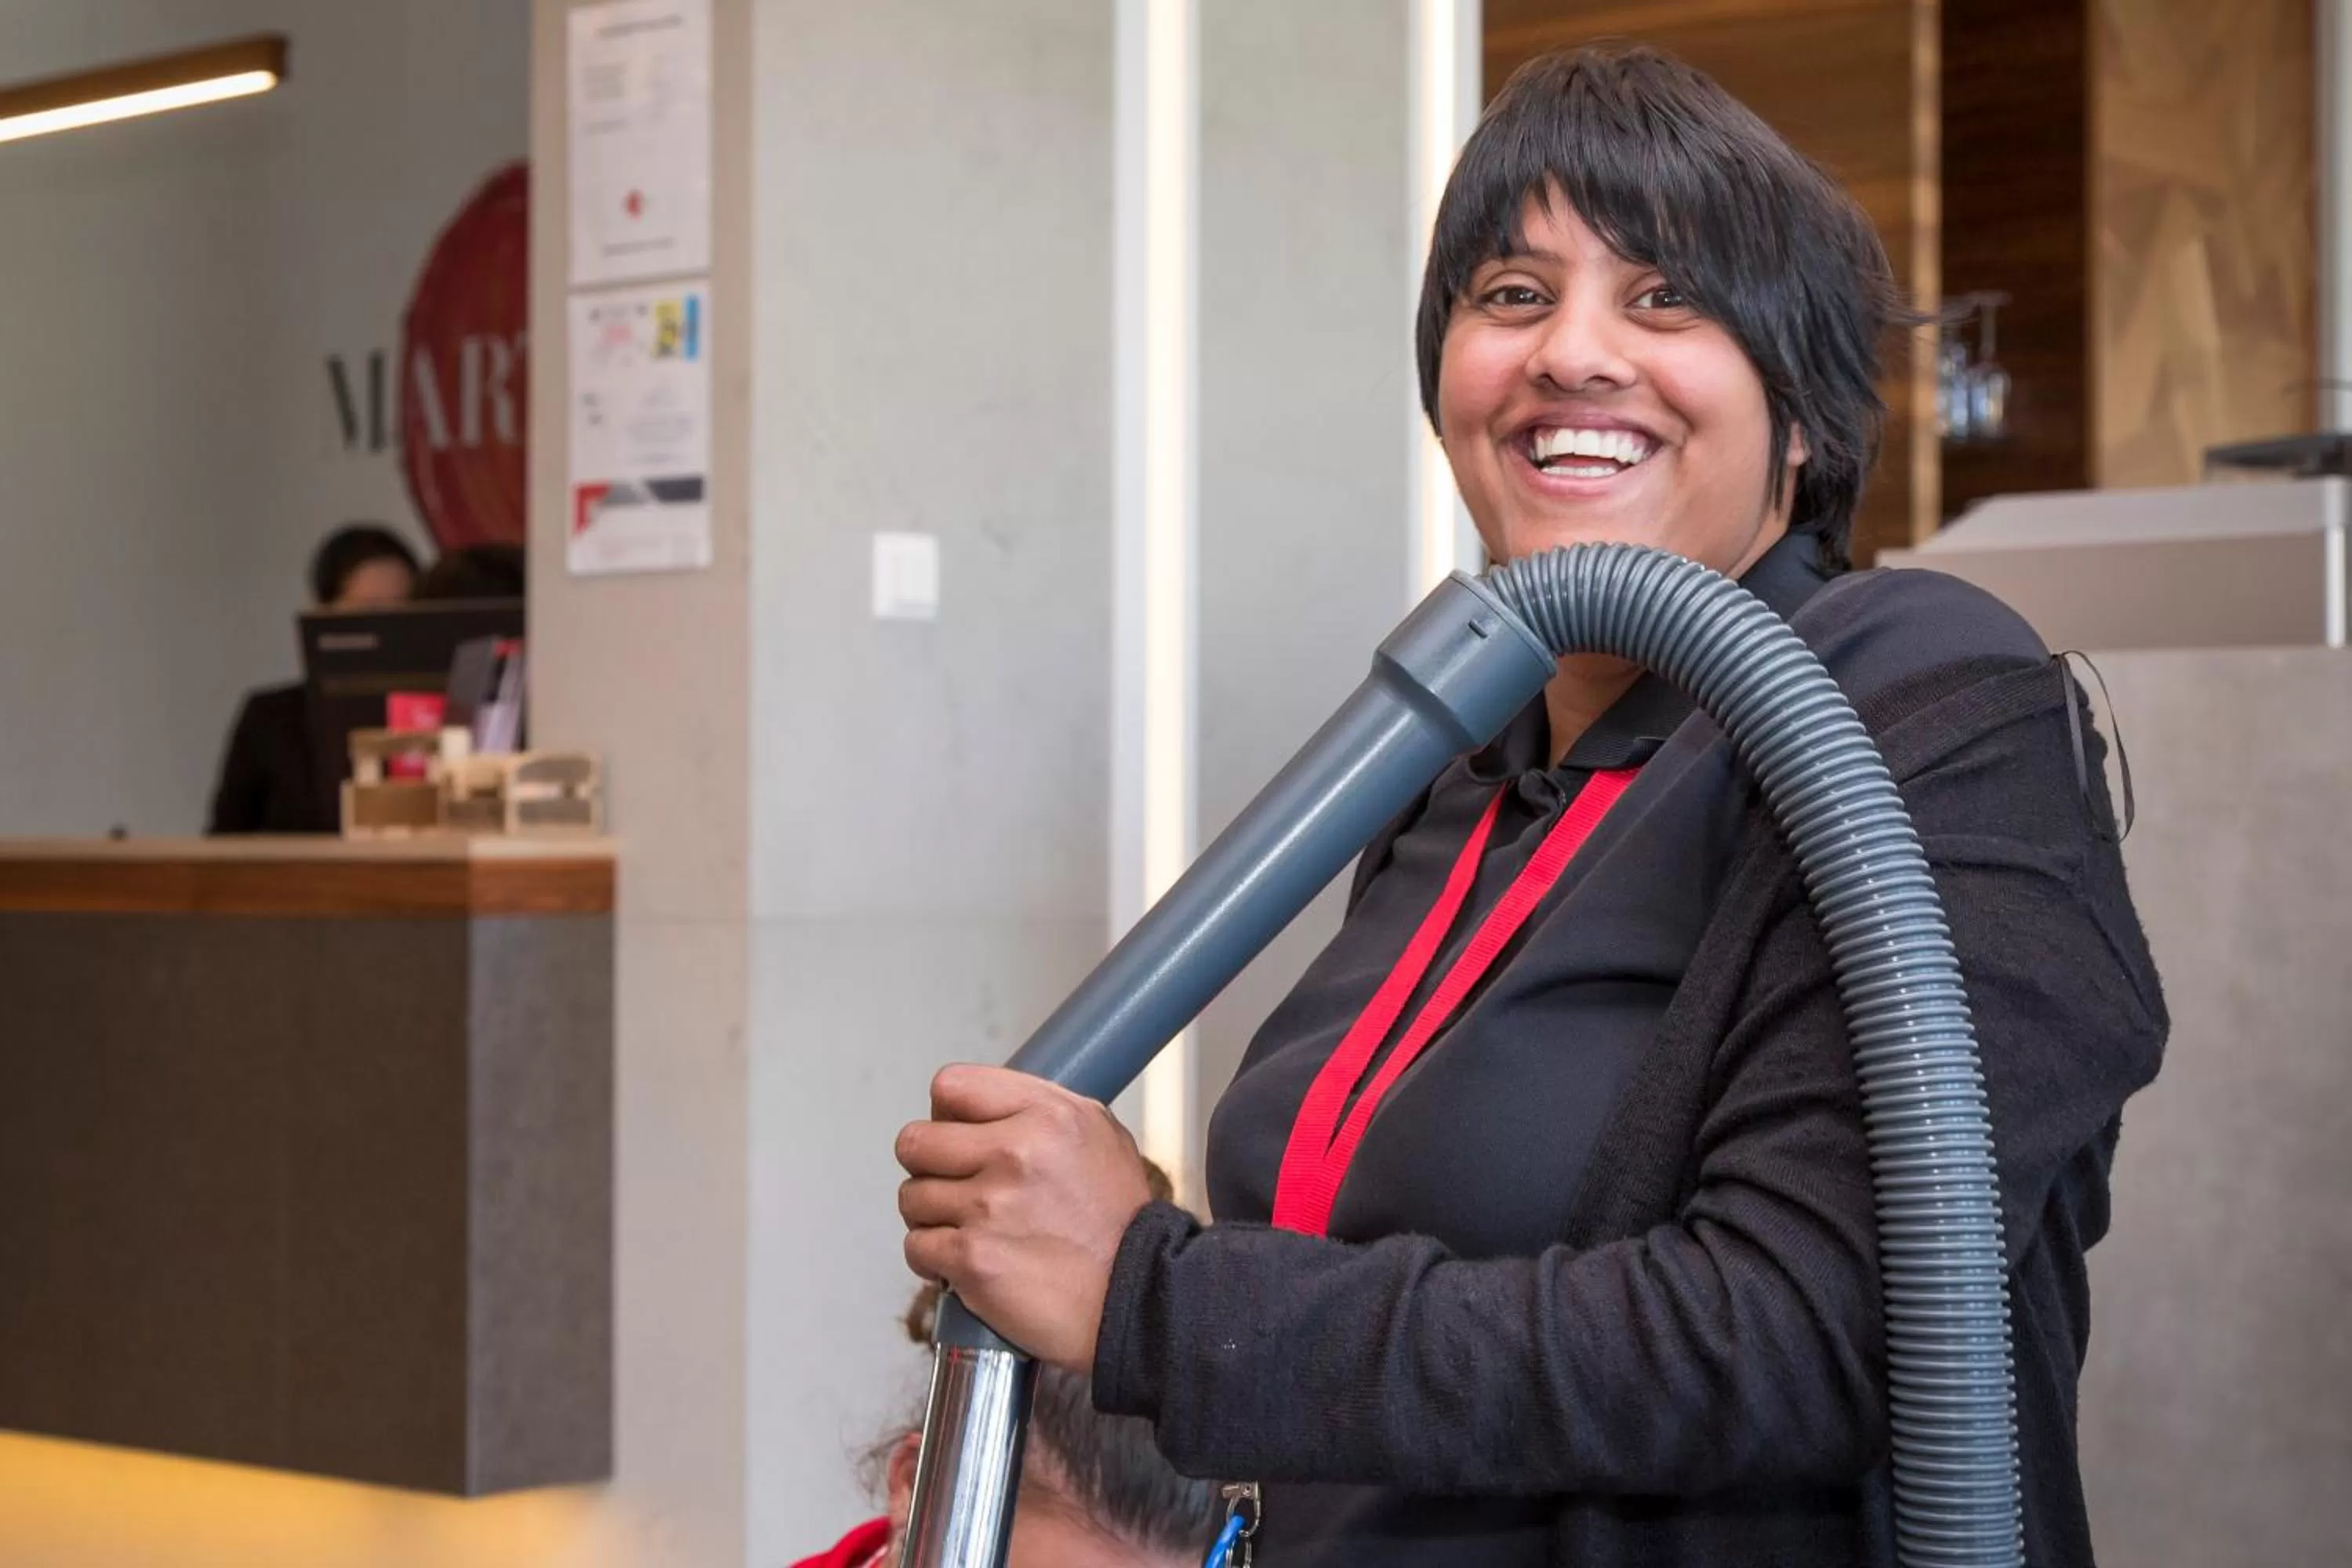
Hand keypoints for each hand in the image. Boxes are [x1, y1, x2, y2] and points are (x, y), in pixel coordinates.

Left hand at [895, 1065, 1154, 1373]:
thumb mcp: (1101, 1135)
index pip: (950, 1086)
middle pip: (915, 1141)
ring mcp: (989, 1208)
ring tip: (970, 1229)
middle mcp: (1015, 1154)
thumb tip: (985, 1105)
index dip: (946, 1113)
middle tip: (956, 1186)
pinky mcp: (971, 1260)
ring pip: (911, 1196)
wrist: (1140, 1301)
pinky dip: (934, 1259)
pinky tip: (966, 1262)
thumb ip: (1040, 1108)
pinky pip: (916, 1246)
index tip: (958, 1136)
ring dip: (932, 1216)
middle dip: (929, 1166)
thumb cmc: (1122, 1224)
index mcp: (1047, 1114)